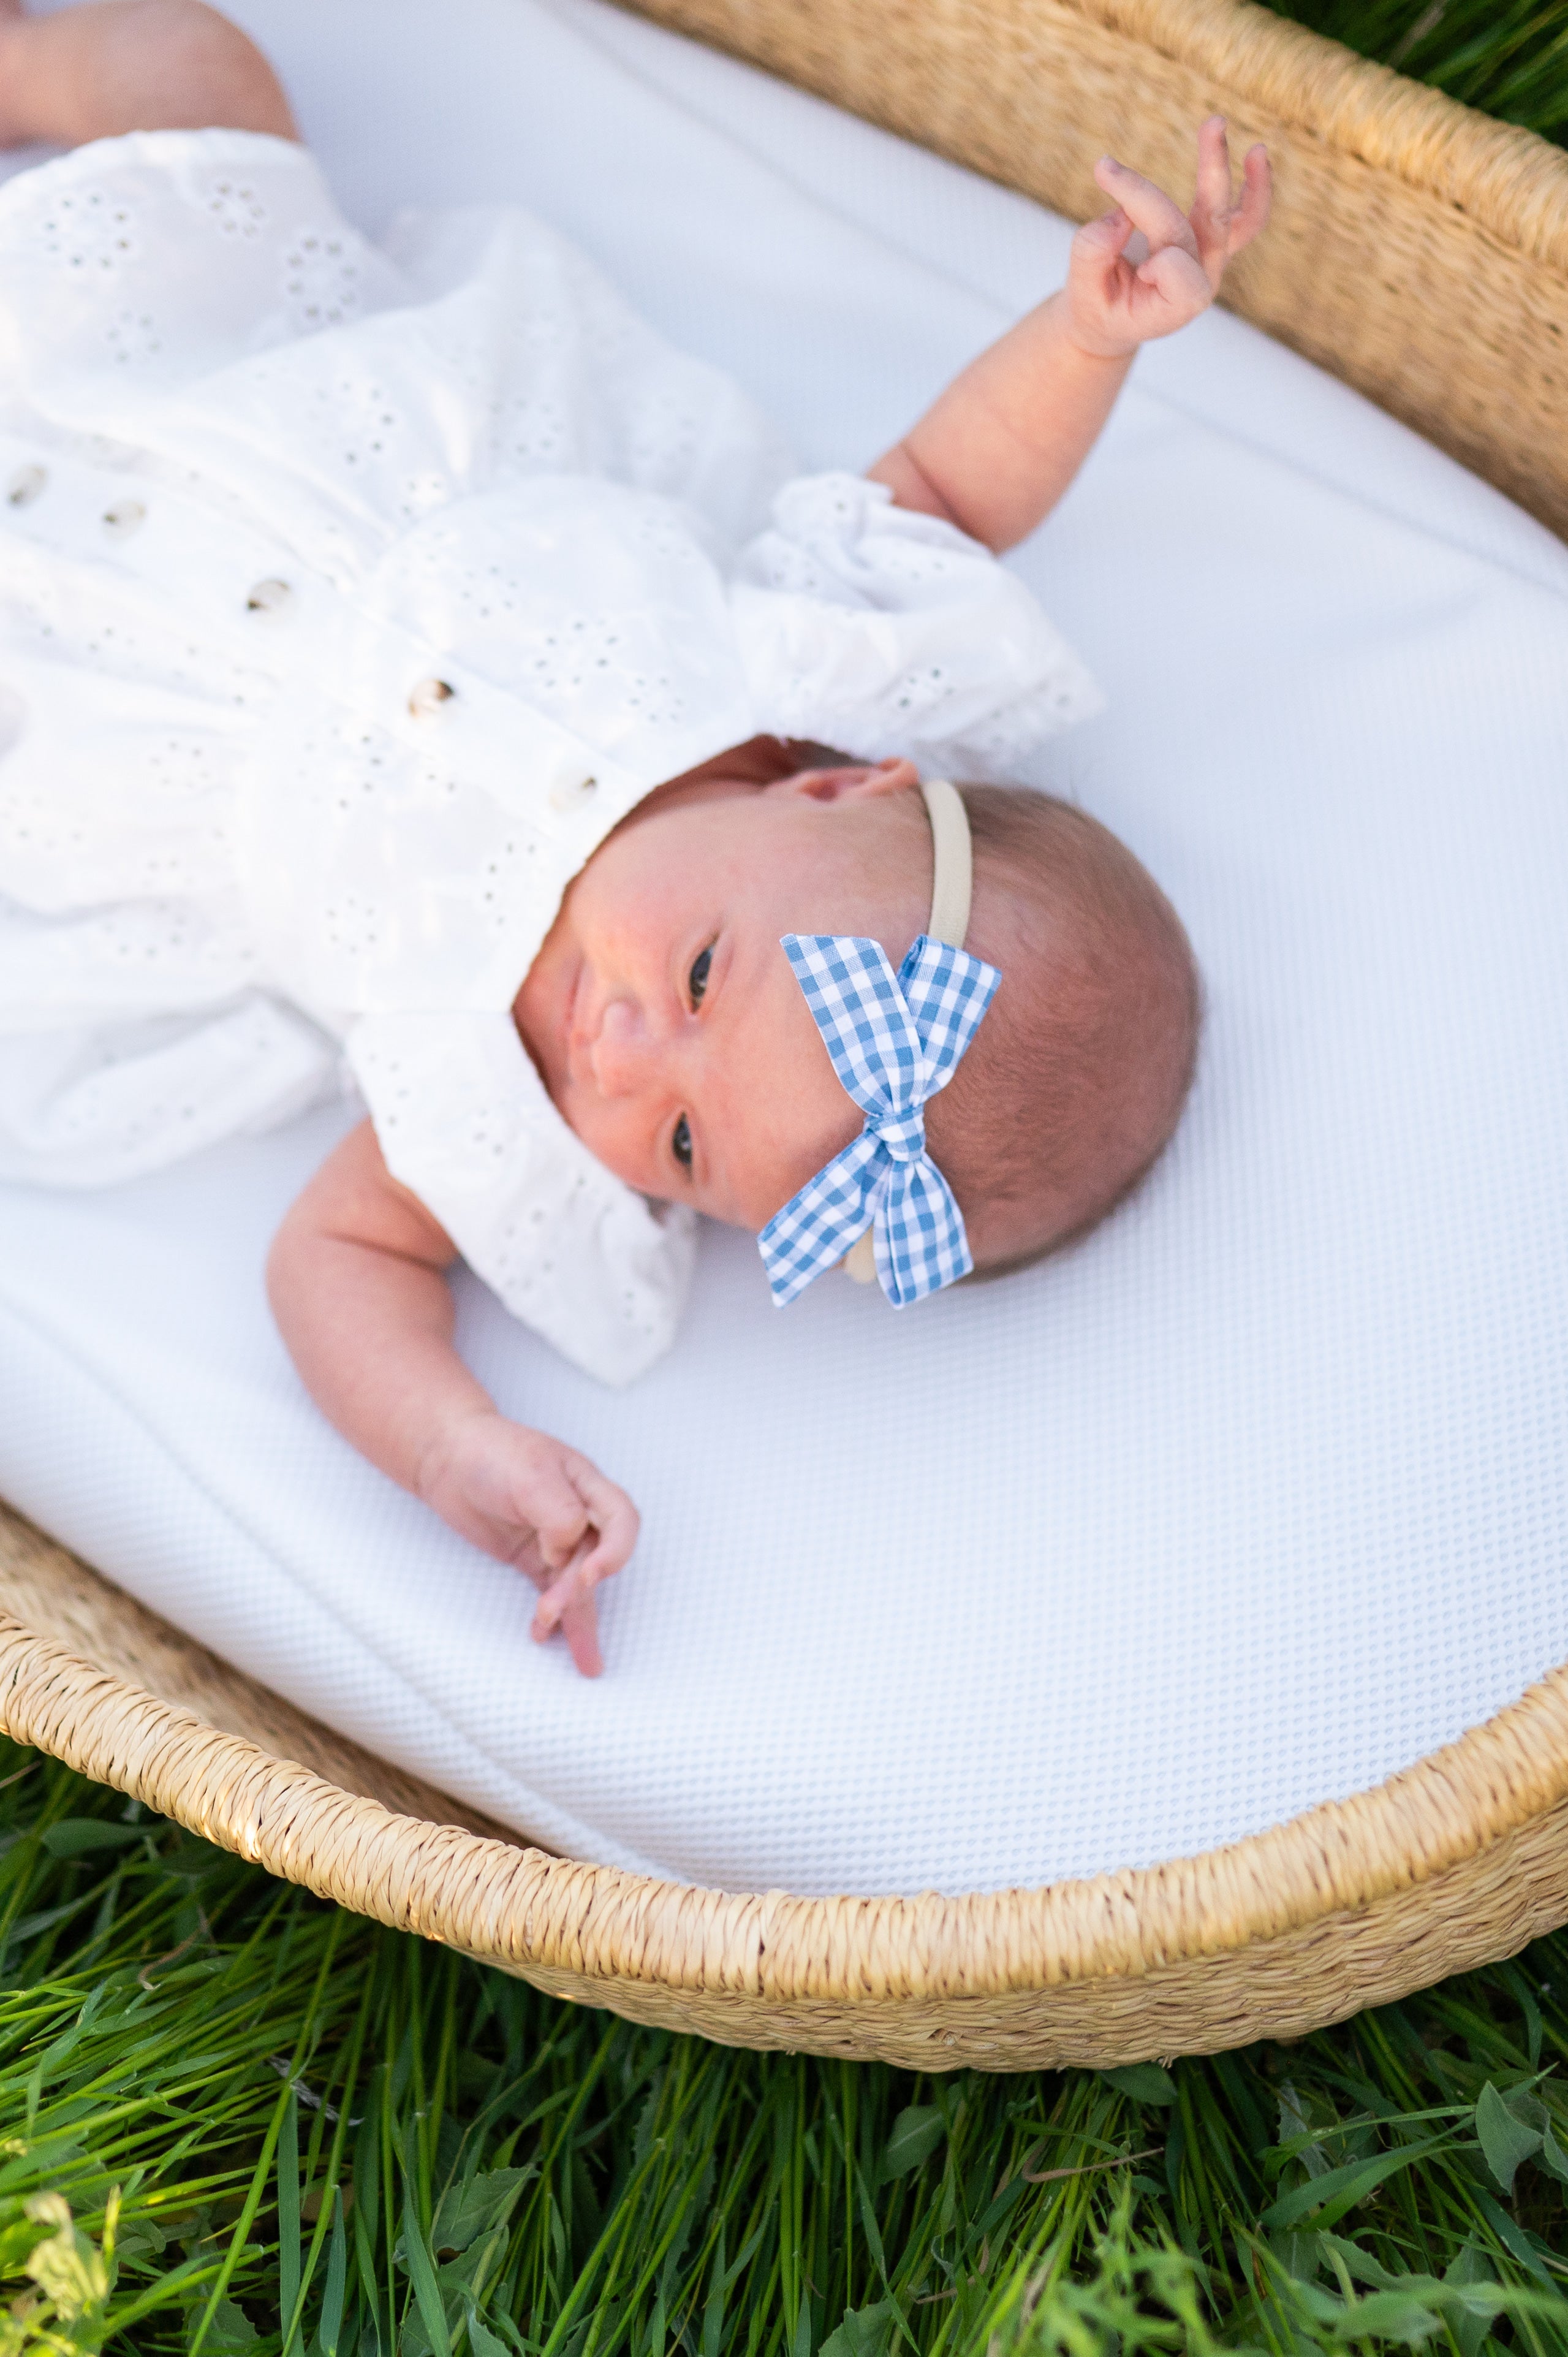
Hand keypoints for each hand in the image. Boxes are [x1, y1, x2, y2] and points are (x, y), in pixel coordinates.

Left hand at [418, 1410, 638, 1676]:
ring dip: (569, 1612)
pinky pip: (553, 1591)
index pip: (621, 1521)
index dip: (615, 1551)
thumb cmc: (490, 1452)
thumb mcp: (530, 1474)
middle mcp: (580, 1514)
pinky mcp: (534, 1558)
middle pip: (597, 1559)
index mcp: (587, 1485)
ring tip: (553, 1637)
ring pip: (577, 1584)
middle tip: (553, 1607)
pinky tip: (544, 1635)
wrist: (445, 1456)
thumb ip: (559, 1512)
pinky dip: (553, 1617)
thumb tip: (567, 1550)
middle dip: (578, 1589)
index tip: (590, 1574)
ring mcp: (557, 1539)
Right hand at [1064, 116, 1270, 359]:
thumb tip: (1117, 216)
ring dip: (1230, 170)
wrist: (1114, 323)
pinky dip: (1255, 187)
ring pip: (1236, 216)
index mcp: (1177, 304)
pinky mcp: (1214, 243)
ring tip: (1217, 126)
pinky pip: (1246, 217)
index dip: (1147, 244)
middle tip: (1200, 127)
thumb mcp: (1083, 294)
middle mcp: (1203, 280)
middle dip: (1203, 176)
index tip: (1130, 264)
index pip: (1173, 259)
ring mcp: (1214, 261)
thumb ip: (1093, 257)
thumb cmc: (1099, 308)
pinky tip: (1256, 154)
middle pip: (1206, 222)